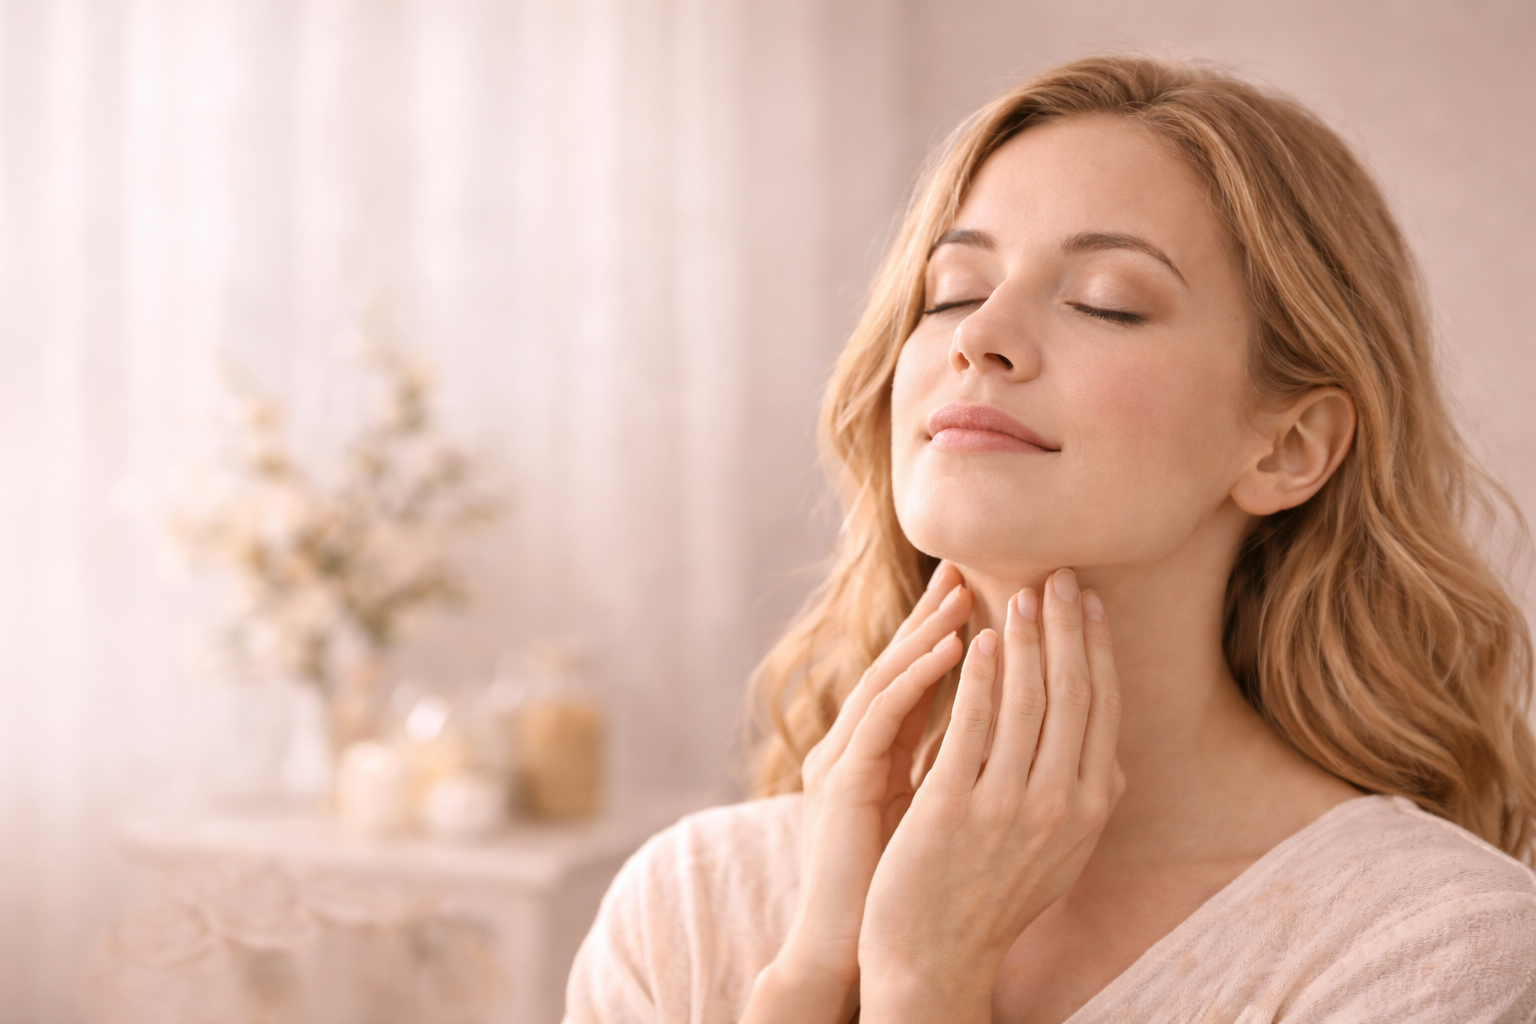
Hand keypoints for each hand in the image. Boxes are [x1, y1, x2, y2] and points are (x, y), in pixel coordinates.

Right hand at [742, 563, 973, 1023]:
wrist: (861, 948)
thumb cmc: (904, 885)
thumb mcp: (936, 809)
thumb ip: (957, 763)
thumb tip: (1010, 733)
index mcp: (878, 751)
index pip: (918, 676)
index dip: (951, 630)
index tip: (991, 593)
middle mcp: (854, 744)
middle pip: (898, 663)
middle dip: (936, 613)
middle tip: (974, 567)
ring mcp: (843, 760)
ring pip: (888, 677)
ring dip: (929, 631)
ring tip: (967, 593)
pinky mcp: (842, 784)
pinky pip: (883, 717)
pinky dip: (918, 678)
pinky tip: (955, 650)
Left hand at [857, 569, 1124, 1022]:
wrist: (935, 954)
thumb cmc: (992, 895)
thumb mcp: (1058, 852)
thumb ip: (1082, 801)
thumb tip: (1108, 757)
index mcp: (1088, 809)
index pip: (1101, 709)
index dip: (1096, 650)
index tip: (1089, 601)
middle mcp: (1059, 806)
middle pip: (1072, 695)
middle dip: (1067, 628)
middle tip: (1059, 575)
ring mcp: (1007, 808)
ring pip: (1026, 703)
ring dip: (1025, 640)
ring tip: (1018, 592)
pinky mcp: (953, 809)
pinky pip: (972, 729)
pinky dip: (979, 679)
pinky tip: (977, 641)